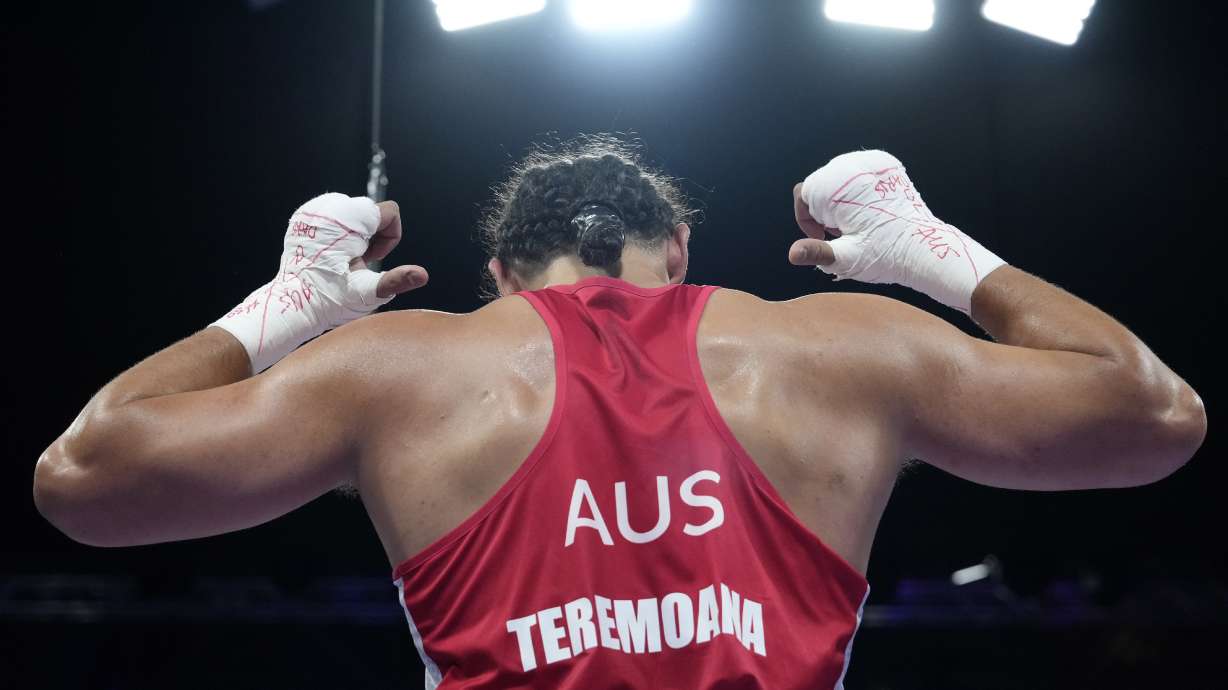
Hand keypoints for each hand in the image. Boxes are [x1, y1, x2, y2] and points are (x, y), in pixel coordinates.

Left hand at [213, 193, 429, 372]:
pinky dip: (338, 232)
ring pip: (354, 213)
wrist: (292, 303)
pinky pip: (335, 215)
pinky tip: (330, 254)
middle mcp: (331, 205)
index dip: (389, 239)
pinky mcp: (305, 215)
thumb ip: (397, 280)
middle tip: (354, 263)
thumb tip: (423, 275)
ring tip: (342, 259)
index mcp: (350, 219)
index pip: (390, 212)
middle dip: (372, 237)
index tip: (370, 260)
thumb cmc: (329, 299)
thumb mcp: (367, 292)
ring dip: (356, 234)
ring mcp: (314, 208)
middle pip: (372, 212)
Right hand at [788, 150, 1004, 313]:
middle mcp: (854, 164)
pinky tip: (869, 210)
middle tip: (844, 232)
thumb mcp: (846, 258)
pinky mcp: (886, 165)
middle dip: (825, 210)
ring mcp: (872, 161)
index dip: (807, 220)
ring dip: (840, 200)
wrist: (925, 247)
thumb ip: (816, 252)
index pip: (803, 194)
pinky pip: (858, 173)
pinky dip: (857, 190)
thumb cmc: (885, 255)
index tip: (825, 238)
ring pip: (838, 178)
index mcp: (839, 184)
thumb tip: (792, 255)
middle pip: (820, 185)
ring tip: (857, 222)